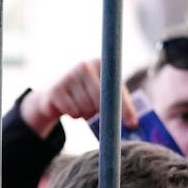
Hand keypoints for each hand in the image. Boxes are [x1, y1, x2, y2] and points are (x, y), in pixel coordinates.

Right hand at [19, 58, 137, 138]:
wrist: (53, 94)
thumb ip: (117, 102)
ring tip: (82, 108)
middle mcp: (84, 66)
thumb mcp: (101, 92)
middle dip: (100, 111)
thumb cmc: (84, 94)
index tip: (131, 124)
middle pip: (100, 98)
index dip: (124, 106)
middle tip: (95, 113)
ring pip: (86, 107)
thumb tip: (134, 123)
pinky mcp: (56, 90)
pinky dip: (74, 115)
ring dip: (86, 114)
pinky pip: (72, 110)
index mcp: (100, 63)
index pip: (116, 87)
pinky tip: (70, 108)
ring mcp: (68, 76)